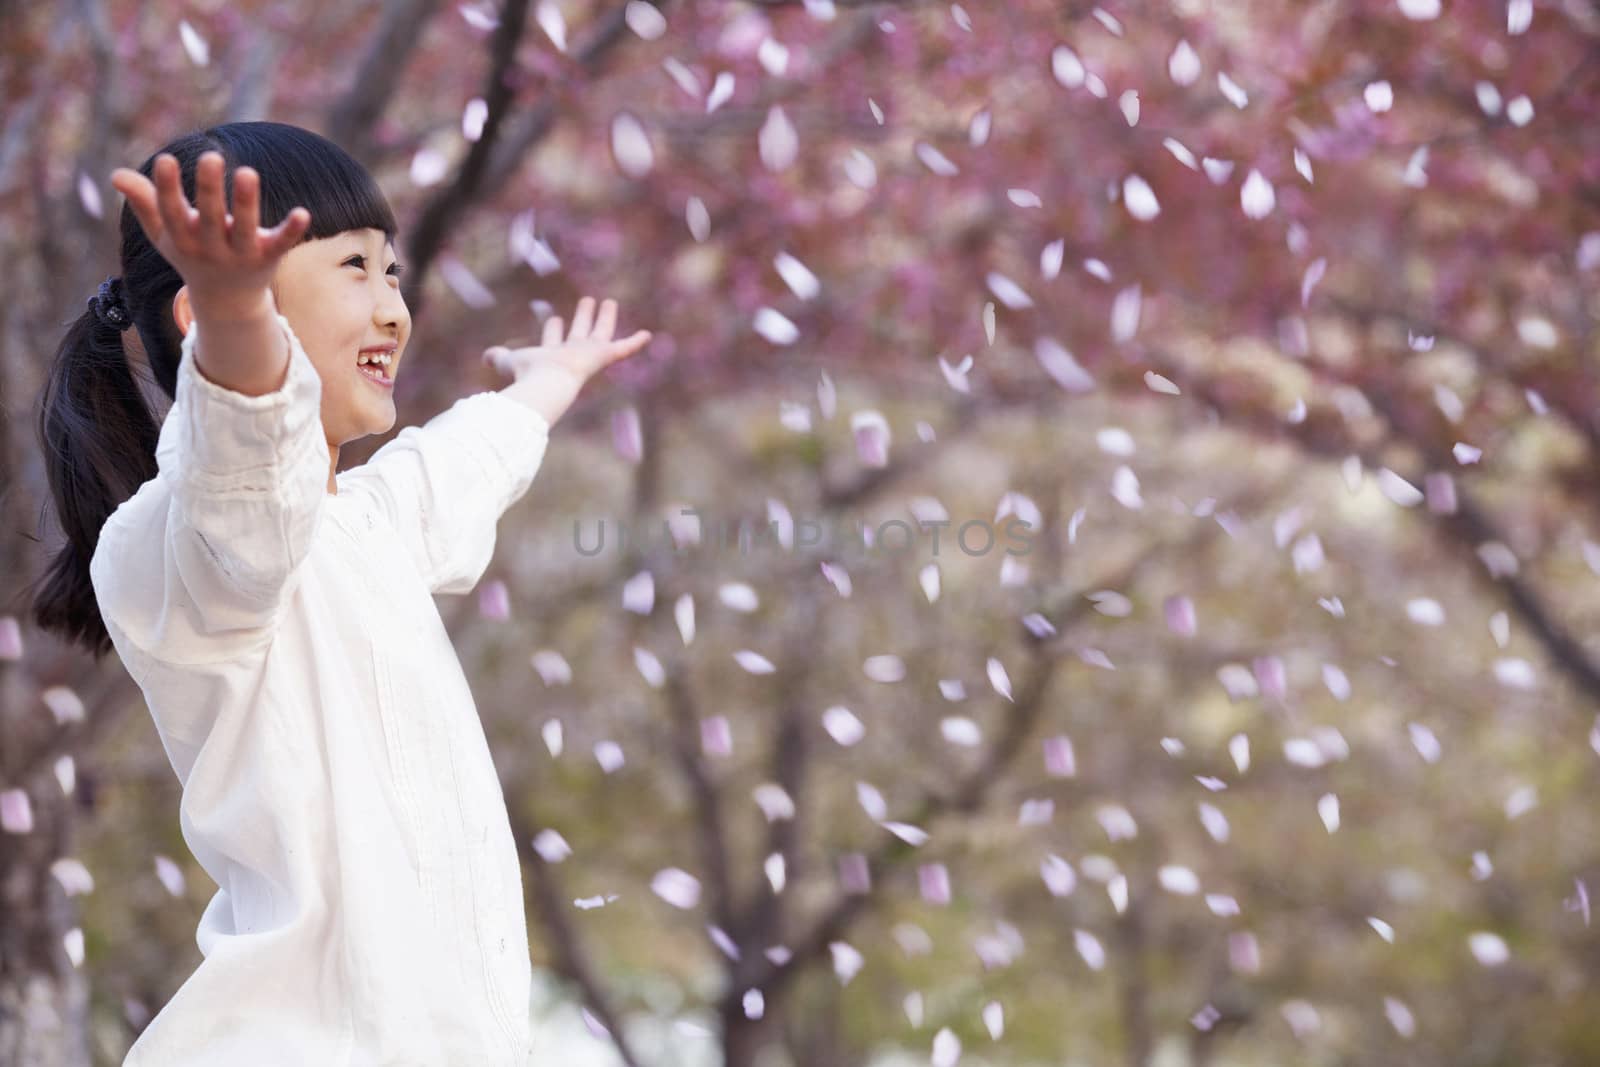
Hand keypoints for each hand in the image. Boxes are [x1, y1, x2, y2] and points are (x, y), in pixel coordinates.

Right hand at [110, 150, 311, 316]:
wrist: (227, 302)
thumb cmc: (192, 255)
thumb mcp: (166, 234)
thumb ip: (145, 203)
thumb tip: (116, 174)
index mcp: (183, 239)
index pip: (172, 212)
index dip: (167, 188)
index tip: (166, 159)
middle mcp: (212, 249)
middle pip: (210, 219)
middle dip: (209, 190)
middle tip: (211, 156)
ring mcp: (242, 256)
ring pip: (245, 229)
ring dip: (247, 203)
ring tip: (248, 172)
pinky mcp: (269, 258)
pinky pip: (282, 243)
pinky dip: (291, 230)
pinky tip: (303, 213)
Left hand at [482, 296, 652, 387]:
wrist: (549, 383)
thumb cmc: (529, 375)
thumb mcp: (510, 361)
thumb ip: (498, 358)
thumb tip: (484, 357)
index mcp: (554, 356)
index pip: (555, 340)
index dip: (553, 330)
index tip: (554, 319)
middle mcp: (573, 354)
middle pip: (580, 333)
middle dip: (583, 318)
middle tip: (588, 302)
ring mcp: (589, 354)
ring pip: (601, 332)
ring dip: (604, 318)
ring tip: (609, 302)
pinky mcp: (604, 355)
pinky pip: (622, 348)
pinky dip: (634, 343)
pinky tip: (646, 334)